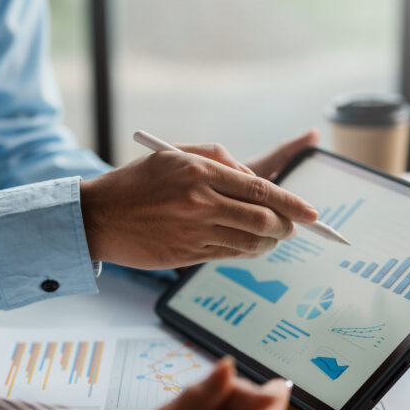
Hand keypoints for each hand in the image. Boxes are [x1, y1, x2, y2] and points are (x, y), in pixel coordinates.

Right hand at [79, 133, 319, 268]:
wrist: (97, 216)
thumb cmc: (139, 180)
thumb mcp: (175, 153)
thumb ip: (220, 158)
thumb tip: (254, 180)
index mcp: (200, 172)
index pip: (259, 189)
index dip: (292, 204)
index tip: (312, 213)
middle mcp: (199, 203)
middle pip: (262, 220)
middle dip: (287, 226)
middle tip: (295, 226)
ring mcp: (193, 232)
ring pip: (250, 243)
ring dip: (271, 242)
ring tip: (276, 236)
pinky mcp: (186, 255)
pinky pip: (230, 256)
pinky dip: (249, 252)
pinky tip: (253, 246)